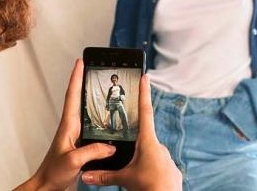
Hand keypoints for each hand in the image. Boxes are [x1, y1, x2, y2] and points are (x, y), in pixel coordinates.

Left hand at [15, 59, 115, 190]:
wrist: (47, 187)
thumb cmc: (52, 173)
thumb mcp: (73, 161)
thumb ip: (91, 151)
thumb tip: (111, 145)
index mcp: (68, 126)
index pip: (73, 96)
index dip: (76, 77)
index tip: (80, 62)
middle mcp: (72, 127)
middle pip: (79, 99)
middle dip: (84, 81)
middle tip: (92, 67)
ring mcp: (76, 136)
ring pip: (86, 112)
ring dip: (92, 98)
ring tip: (101, 86)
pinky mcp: (81, 146)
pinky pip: (93, 128)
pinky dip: (100, 120)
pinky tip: (108, 121)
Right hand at [81, 74, 181, 190]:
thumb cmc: (151, 188)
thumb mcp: (124, 179)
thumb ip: (104, 175)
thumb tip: (86, 174)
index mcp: (147, 142)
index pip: (145, 111)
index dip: (143, 93)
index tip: (145, 77)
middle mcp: (159, 147)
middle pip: (143, 137)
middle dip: (134, 144)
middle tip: (130, 157)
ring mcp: (167, 158)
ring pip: (150, 154)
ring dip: (141, 161)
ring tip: (136, 174)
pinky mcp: (171, 170)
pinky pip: (157, 165)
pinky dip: (149, 171)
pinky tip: (145, 179)